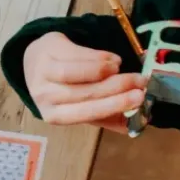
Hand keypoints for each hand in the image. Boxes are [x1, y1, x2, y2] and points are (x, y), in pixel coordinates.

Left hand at [23, 32, 147, 132]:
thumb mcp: (80, 104)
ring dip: (107, 71)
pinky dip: (99, 57)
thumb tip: (132, 127)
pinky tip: (112, 59)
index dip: (113, 106)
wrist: (38, 58)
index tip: (139, 99)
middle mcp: (45, 97)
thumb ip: (104, 116)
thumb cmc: (64, 86)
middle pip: (85, 93)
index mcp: (54, 115)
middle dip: (118, 88)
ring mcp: (43, 74)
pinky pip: (77, 56)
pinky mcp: (48, 53)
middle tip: (141, 82)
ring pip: (80, 74)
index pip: (86, 113)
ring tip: (121, 68)